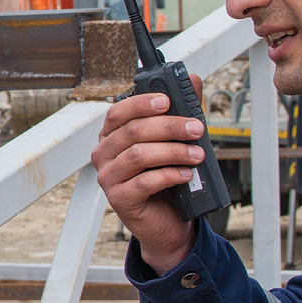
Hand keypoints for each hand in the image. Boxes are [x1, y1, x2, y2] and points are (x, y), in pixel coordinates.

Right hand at [92, 89, 207, 275]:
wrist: (167, 222)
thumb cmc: (167, 180)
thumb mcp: (175, 142)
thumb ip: (182, 112)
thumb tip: (194, 80)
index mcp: (112, 136)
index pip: (119, 112)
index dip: (142, 103)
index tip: (168, 101)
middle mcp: (104, 154)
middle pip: (133, 131)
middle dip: (170, 127)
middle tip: (196, 129)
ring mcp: (108, 177)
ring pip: (139, 155)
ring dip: (174, 152)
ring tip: (197, 154)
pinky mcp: (119, 199)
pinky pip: (144, 182)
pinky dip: (170, 175)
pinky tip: (186, 174)